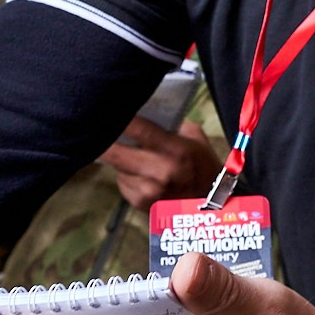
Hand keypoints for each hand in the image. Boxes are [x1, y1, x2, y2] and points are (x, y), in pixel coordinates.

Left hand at [99, 117, 219, 207]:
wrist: (212, 204)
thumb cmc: (204, 166)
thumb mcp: (196, 138)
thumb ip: (172, 124)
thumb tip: (145, 112)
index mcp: (176, 150)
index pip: (139, 129)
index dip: (120, 119)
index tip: (108, 111)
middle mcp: (160, 171)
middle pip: (114, 152)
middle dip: (105, 141)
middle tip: (102, 131)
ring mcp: (148, 190)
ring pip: (116, 167)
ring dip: (120, 159)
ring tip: (133, 155)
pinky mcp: (140, 202)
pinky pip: (122, 182)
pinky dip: (126, 175)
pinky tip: (141, 174)